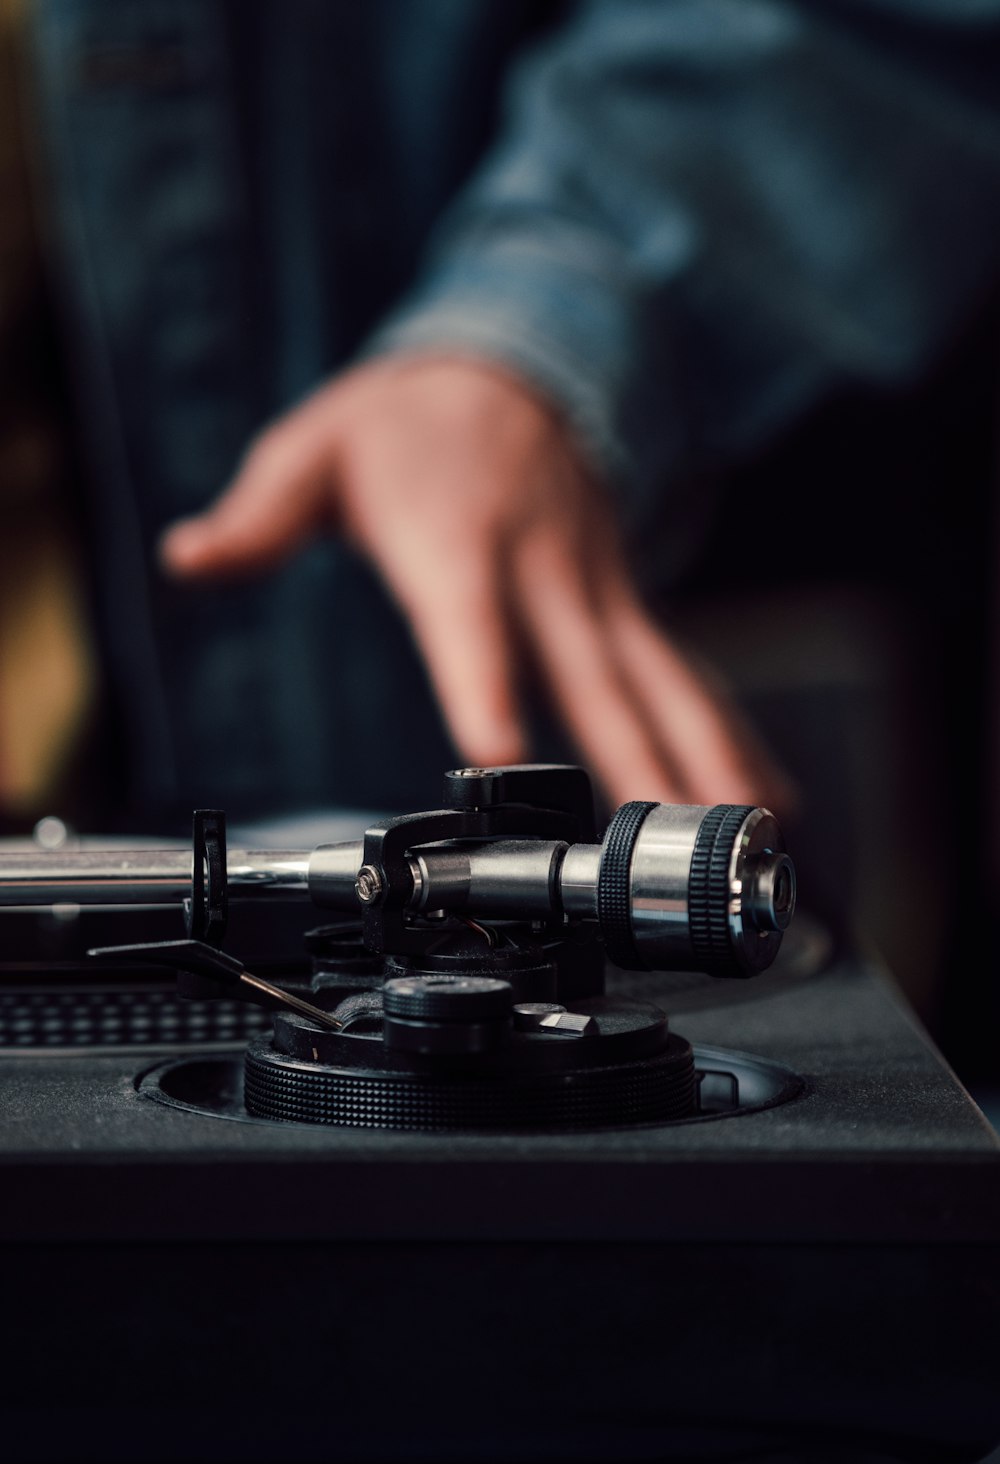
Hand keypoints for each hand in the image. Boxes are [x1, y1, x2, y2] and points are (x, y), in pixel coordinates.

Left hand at [159, 353, 795, 812]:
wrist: (510, 361)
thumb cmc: (406, 421)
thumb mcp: (315, 447)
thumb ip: (259, 515)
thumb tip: (188, 554)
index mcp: (457, 537)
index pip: (468, 617)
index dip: (485, 678)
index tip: (502, 750)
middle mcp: (541, 566)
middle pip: (591, 668)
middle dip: (637, 752)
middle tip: (673, 827)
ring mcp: (594, 585)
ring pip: (659, 676)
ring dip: (709, 751)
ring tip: (754, 823)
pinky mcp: (621, 600)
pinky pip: (679, 670)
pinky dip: (726, 729)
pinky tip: (764, 784)